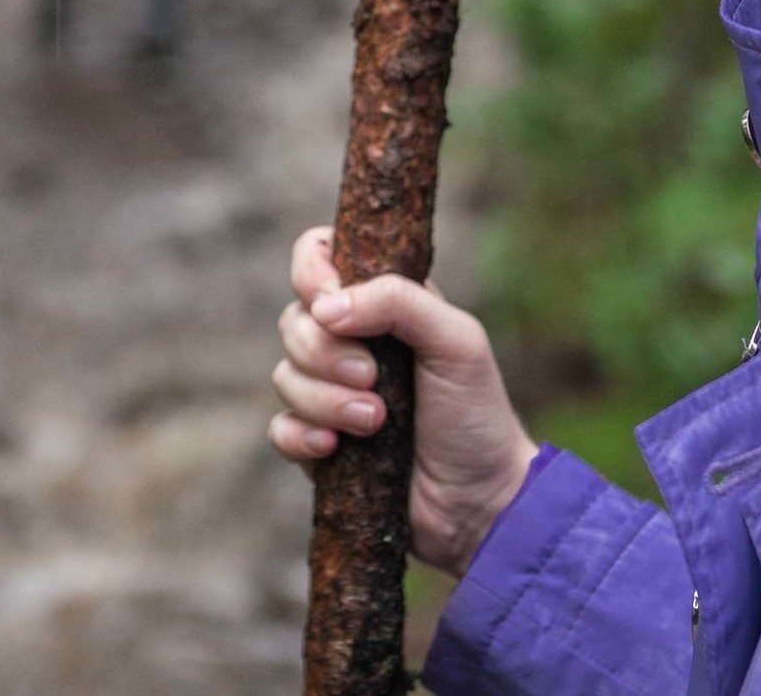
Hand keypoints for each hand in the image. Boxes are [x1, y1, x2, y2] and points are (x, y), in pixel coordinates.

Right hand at [269, 225, 537, 576]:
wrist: (480, 504)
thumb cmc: (477, 415)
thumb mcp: (457, 342)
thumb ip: (399, 302)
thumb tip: (325, 307)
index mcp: (383, 302)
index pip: (319, 255)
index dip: (311, 271)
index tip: (330, 301)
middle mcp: (352, 341)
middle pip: (293, 319)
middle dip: (325, 351)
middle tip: (374, 379)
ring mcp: (331, 393)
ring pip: (285, 375)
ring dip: (326, 400)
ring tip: (375, 421)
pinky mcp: (320, 444)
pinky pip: (280, 428)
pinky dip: (302, 436)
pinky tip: (336, 450)